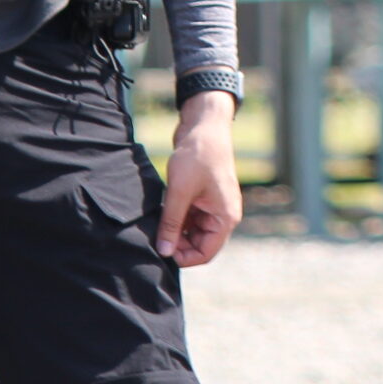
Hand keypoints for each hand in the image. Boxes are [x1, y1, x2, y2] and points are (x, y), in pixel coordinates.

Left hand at [157, 91, 241, 267]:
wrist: (204, 125)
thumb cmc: (198, 156)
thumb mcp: (180, 192)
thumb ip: (172, 224)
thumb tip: (164, 252)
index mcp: (226, 217)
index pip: (206, 253)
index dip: (184, 257)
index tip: (161, 251)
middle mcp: (223, 215)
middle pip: (199, 245)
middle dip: (178, 244)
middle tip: (156, 235)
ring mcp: (213, 206)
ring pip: (192, 232)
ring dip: (176, 231)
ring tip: (158, 221)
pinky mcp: (203, 198)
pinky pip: (190, 219)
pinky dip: (176, 219)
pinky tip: (163, 211)